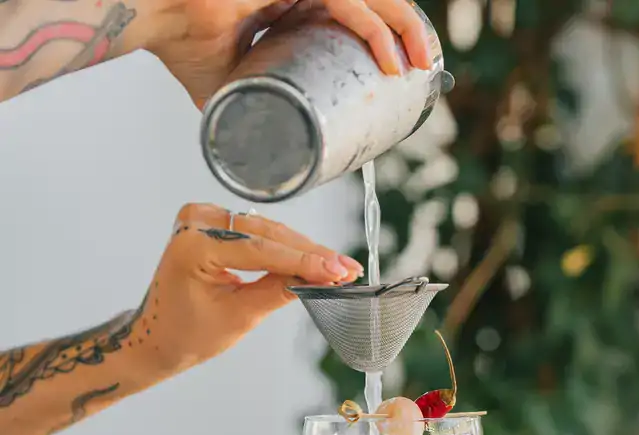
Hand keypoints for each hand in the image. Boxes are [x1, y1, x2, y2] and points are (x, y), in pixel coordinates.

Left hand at [131, 203, 362, 375]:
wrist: (158, 337)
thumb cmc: (188, 334)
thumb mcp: (239, 317)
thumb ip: (279, 291)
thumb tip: (320, 277)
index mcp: (193, 246)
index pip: (261, 249)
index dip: (305, 261)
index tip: (339, 270)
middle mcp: (195, 223)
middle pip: (267, 234)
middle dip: (309, 254)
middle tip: (346, 268)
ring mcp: (201, 218)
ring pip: (266, 231)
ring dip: (301, 249)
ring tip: (337, 266)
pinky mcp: (210, 222)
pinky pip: (255, 232)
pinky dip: (282, 246)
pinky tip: (311, 256)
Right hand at [145, 0, 432, 106]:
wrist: (154, 17)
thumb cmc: (182, 45)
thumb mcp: (231, 88)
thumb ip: (249, 109)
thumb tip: (258, 151)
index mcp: (291, 0)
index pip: (351, 11)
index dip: (381, 34)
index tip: (399, 68)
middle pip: (369, 1)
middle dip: (404, 31)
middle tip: (421, 68)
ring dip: (403, 28)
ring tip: (419, 65)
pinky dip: (374, 29)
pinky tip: (391, 61)